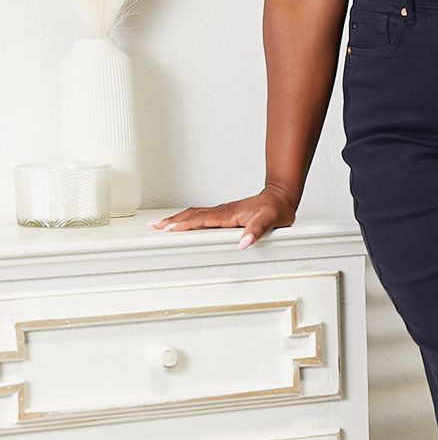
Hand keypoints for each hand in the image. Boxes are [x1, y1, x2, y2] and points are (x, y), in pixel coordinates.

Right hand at [146, 184, 297, 248]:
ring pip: (194, 214)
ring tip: (161, 225)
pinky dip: (188, 219)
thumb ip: (256, 231)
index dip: (185, 225)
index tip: (169, 229)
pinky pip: (201, 215)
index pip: (201, 219)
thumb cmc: (276, 208)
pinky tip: (184, 222)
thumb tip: (244, 242)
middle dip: (172, 221)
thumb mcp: (270, 220)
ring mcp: (222, 212)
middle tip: (154, 227)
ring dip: (177, 219)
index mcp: (229, 214)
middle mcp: (222, 211)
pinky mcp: (225, 214)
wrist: (281, 197)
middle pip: (191, 215)